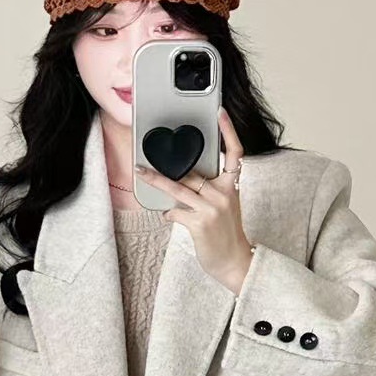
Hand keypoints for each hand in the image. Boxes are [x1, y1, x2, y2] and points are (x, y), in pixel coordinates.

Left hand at [134, 107, 253, 294]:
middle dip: (169, 167)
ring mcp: (212, 208)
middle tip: (148, 159)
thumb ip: (208, 191)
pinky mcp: (200, 223)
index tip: (220, 113)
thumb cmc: (225, 234)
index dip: (229, 131)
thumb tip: (180, 182)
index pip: (235, 153)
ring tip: (140, 172)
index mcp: (232, 186)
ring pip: (178, 187)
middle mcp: (224, 194)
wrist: (234, 262)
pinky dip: (169, 214)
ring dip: (156, 180)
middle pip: (192, 172)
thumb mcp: (224, 207)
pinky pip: (176, 212)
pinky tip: (170, 216)